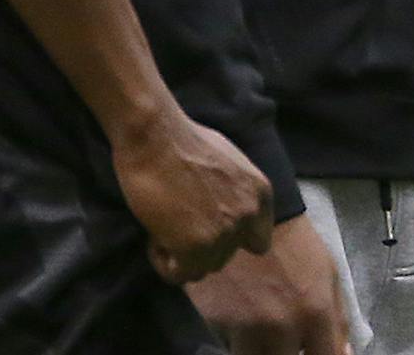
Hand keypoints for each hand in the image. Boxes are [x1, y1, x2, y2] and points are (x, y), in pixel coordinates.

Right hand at [111, 108, 274, 285]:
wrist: (155, 137)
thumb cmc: (183, 139)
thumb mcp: (229, 160)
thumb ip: (236, 190)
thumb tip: (227, 208)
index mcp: (260, 193)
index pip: (258, 241)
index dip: (232, 240)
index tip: (209, 229)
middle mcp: (248, 216)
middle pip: (225, 256)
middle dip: (201, 245)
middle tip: (177, 223)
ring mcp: (224, 235)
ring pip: (203, 269)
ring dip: (181, 254)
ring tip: (163, 226)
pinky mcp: (195, 250)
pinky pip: (180, 276)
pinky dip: (164, 262)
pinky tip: (154, 238)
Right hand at [186, 213, 350, 353]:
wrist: (247, 212)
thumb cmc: (294, 244)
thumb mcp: (328, 274)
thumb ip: (338, 320)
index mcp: (315, 313)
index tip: (313, 351)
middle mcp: (281, 327)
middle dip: (288, 354)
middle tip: (285, 340)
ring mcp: (245, 327)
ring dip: (261, 351)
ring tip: (262, 330)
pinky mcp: (215, 322)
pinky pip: (228, 346)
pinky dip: (237, 340)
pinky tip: (241, 318)